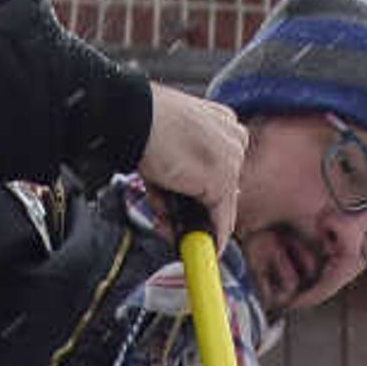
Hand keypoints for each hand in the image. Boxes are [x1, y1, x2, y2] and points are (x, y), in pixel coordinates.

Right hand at [140, 84, 244, 240]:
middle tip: (173, 225)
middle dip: (196, 211)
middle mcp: (232, 138)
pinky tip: (209, 249)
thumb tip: (175, 202)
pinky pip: (221, 218)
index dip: (201, 193)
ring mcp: (231, 159)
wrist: (134, 116)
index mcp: (222, 122)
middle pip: (221, 188)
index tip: (190, 210)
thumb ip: (182, 168)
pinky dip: (215, 237)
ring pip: (220, 205)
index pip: (219, 166)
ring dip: (196, 224)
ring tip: (169, 229)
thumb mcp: (169, 140)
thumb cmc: (143, 122)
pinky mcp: (222, 179)